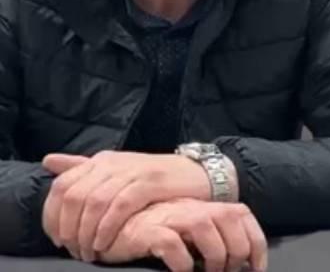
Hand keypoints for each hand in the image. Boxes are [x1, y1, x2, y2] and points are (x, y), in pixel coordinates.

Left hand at [42, 151, 213, 260]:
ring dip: (86, 232)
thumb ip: (83, 167)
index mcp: (100, 161)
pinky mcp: (150, 183)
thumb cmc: (155, 179)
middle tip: (73, 249)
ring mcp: (132, 172)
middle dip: (69, 227)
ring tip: (89, 251)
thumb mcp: (117, 170)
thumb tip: (48, 161)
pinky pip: (120, 206)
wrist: (198, 174)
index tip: (57, 238)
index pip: (62, 186)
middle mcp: (112, 163)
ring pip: (95, 202)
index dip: (53, 215)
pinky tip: (105, 242)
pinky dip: (108, 227)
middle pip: (75, 195)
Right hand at [99, 199, 266, 271]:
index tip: (257, 267)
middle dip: (236, 251)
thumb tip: (237, 263)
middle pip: (230, 218)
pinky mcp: (148, 230)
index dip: (256, 242)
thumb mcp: (187, 231)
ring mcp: (170, 216)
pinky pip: (171, 244)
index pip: (242, 215)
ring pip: (206, 227)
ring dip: (215, 255)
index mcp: (205, 207)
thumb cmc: (153, 231)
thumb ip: (210, 239)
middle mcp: (192, 208)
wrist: (111, 224)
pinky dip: (182, 262)